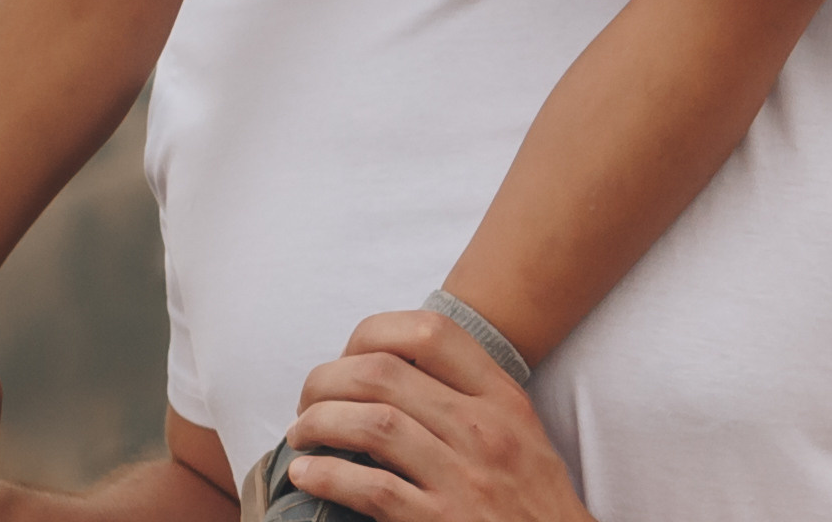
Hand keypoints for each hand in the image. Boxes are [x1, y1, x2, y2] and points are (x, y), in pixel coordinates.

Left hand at [283, 311, 591, 521]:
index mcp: (502, 399)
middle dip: (327, 380)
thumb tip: (392, 369)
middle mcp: (484, 430)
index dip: (373, 334)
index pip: (431, 332)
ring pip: (371, 424)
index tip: (348, 356)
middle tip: (307, 400)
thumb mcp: (520, 432)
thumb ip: (471, 396)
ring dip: (318, 424)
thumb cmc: (532, 500)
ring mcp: (464, 479)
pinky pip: (370, 488)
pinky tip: (305, 475)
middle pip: (383, 373)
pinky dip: (326, 476)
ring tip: (300, 435)